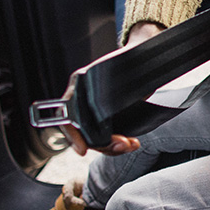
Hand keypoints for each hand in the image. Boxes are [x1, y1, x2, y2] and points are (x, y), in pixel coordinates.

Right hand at [53, 24, 162, 156]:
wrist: (142, 59)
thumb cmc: (130, 59)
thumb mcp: (119, 70)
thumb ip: (111, 88)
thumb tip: (105, 112)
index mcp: (80, 85)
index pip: (67, 116)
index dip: (72, 135)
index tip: (83, 151)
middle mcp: (83, 100)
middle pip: (84, 134)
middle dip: (104, 144)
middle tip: (125, 144)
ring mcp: (94, 111)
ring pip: (96, 140)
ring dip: (114, 147)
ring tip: (132, 143)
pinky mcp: (107, 118)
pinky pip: (107, 138)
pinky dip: (119, 144)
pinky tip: (132, 142)